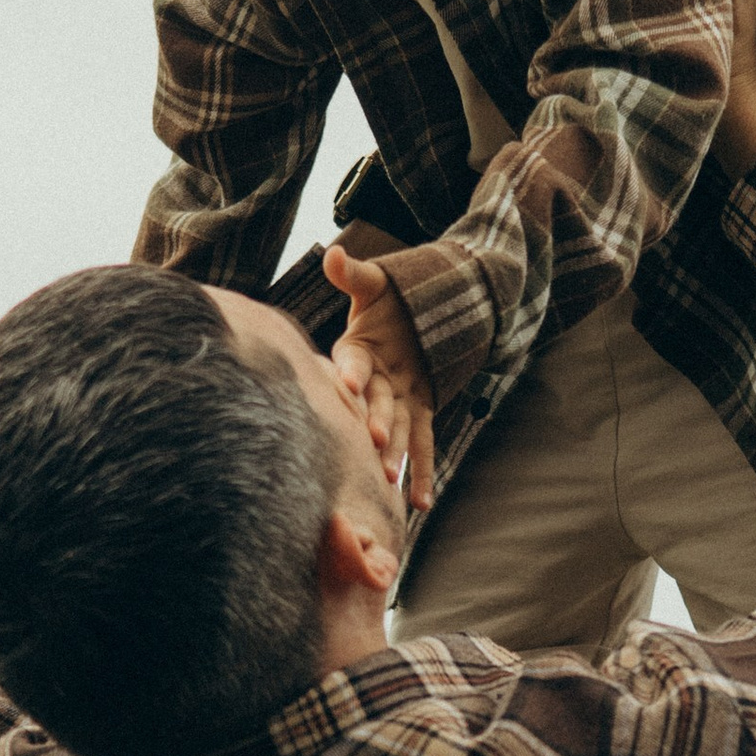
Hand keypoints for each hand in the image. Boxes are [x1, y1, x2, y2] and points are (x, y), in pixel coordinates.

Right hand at [324, 244, 436, 509]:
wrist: (418, 313)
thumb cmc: (389, 299)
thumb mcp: (375, 283)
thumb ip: (353, 274)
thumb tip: (333, 253)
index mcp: (356, 351)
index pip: (353, 363)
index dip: (352, 372)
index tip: (351, 384)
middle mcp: (373, 382)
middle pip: (374, 402)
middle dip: (373, 420)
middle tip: (372, 440)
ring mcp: (396, 400)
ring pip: (395, 429)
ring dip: (393, 453)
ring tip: (390, 478)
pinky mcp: (420, 411)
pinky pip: (422, 443)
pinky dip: (422, 470)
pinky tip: (421, 502)